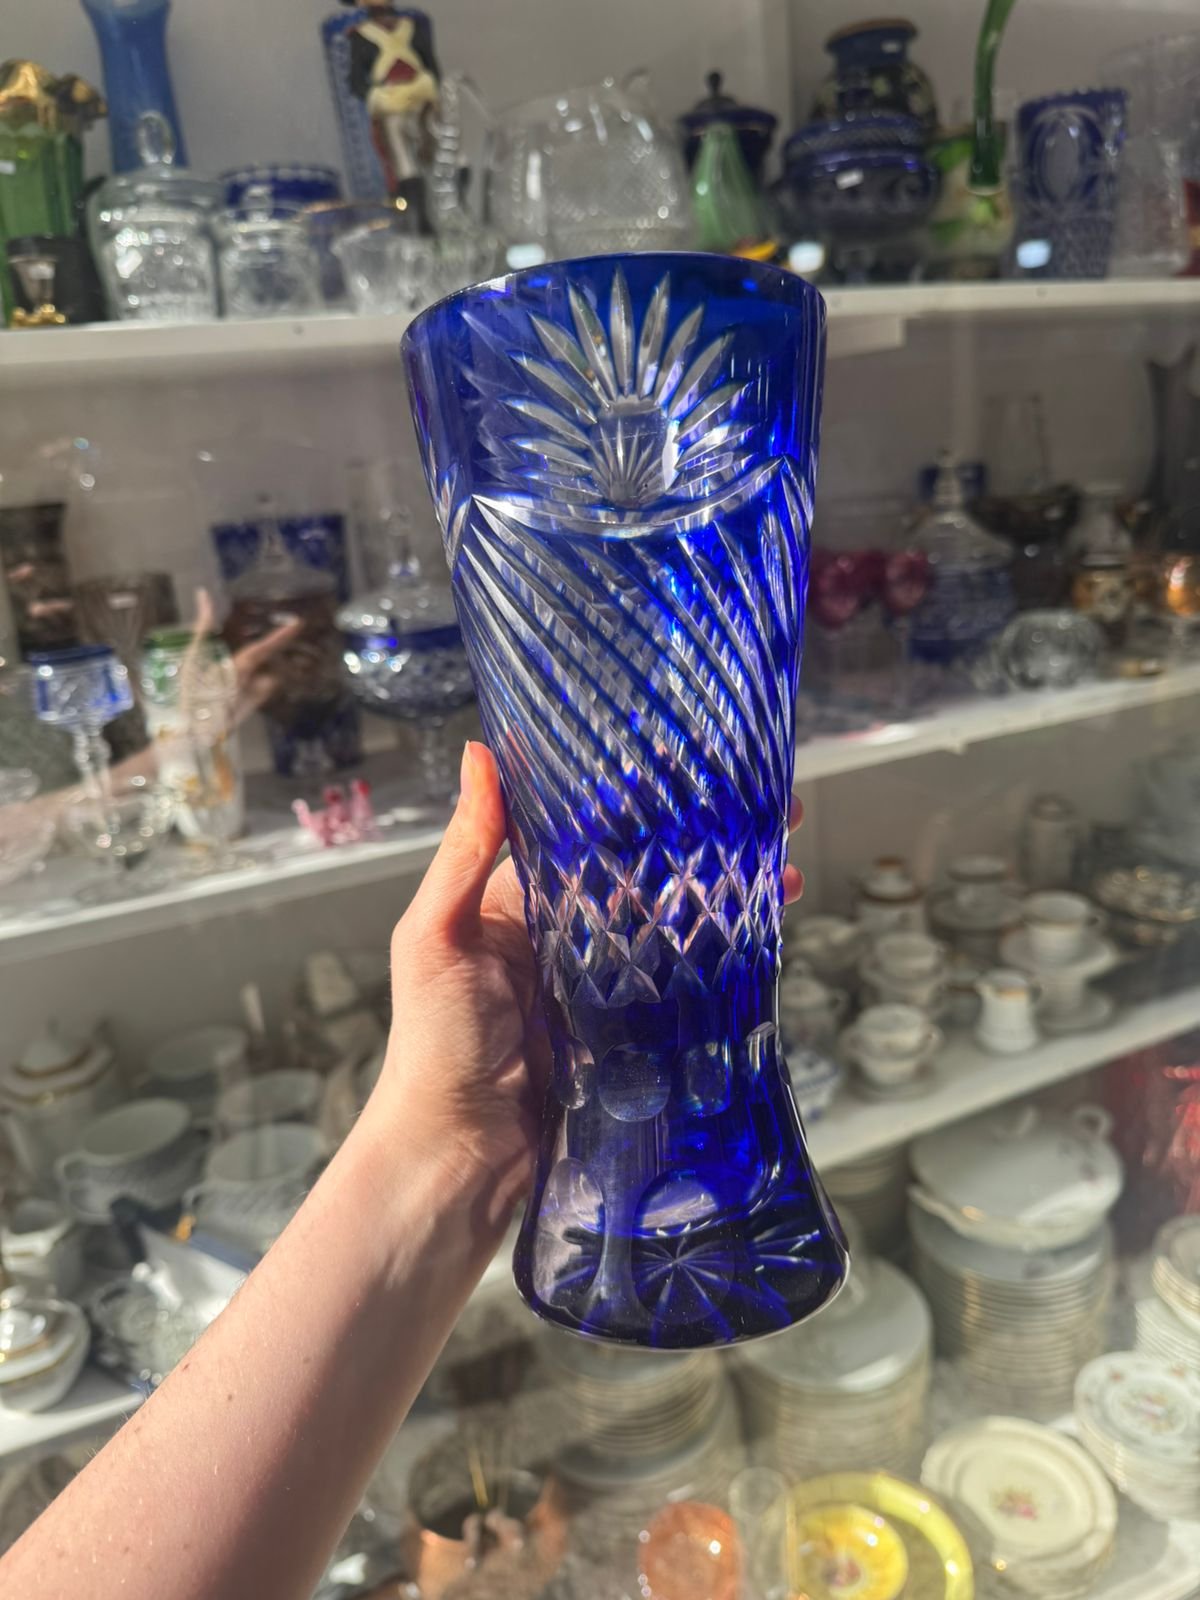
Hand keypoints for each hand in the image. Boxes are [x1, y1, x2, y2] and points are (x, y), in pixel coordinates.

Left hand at [375, 743, 805, 1202]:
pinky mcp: (634, 1034)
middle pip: (649, 872)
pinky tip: (766, 933)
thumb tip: (481, 753)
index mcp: (520, 899)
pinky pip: (685, 984)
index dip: (644, 797)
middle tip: (775, 811)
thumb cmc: (434, 1043)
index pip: (591, 831)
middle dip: (708, 840)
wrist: (457, 1157)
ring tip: (788, 866)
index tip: (696, 764)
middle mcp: (567, 934)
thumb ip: (466, 850)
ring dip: (730, 893)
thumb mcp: (438, 936)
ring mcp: (605, 985)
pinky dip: (726, 957)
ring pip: (677, 923)